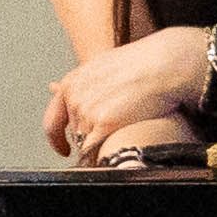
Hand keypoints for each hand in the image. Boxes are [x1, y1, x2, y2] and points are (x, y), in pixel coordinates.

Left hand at [45, 27, 215, 163]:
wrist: (164, 64)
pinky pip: (96, 151)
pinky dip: (104, 154)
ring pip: (87, 144)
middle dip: (91, 137)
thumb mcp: (100, 66)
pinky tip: (119, 145)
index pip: (53, 120)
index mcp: (72, 82)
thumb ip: (78, 83)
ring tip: (126, 126)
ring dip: (103, 143)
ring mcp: (87, 111)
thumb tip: (52, 88)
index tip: (63, 148)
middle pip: (75, 134)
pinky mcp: (104, 123)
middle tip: (116, 127)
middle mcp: (75, 97)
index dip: (57, 139)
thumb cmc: (141, 62)